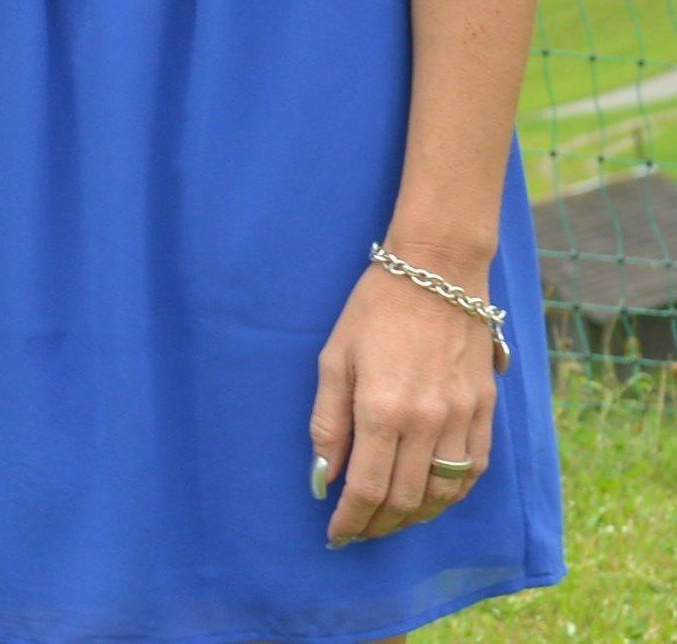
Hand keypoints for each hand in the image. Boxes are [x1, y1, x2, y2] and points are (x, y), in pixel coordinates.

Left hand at [313, 250, 500, 546]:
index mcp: (383, 409)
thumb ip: (328, 422)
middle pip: (406, 500)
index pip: (369, 488)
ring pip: (443, 495)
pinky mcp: (486, 413)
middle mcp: (428, 423)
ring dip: (415, 519)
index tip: (336, 535)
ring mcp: (463, 420)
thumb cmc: (374, 311)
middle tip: (358, 533)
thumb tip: (324, 476)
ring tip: (389, 522)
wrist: (437, 274)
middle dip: (379, 525)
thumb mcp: (334, 359)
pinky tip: (430, 500)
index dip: (351, 520)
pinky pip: (473, 473)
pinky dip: (450, 496)